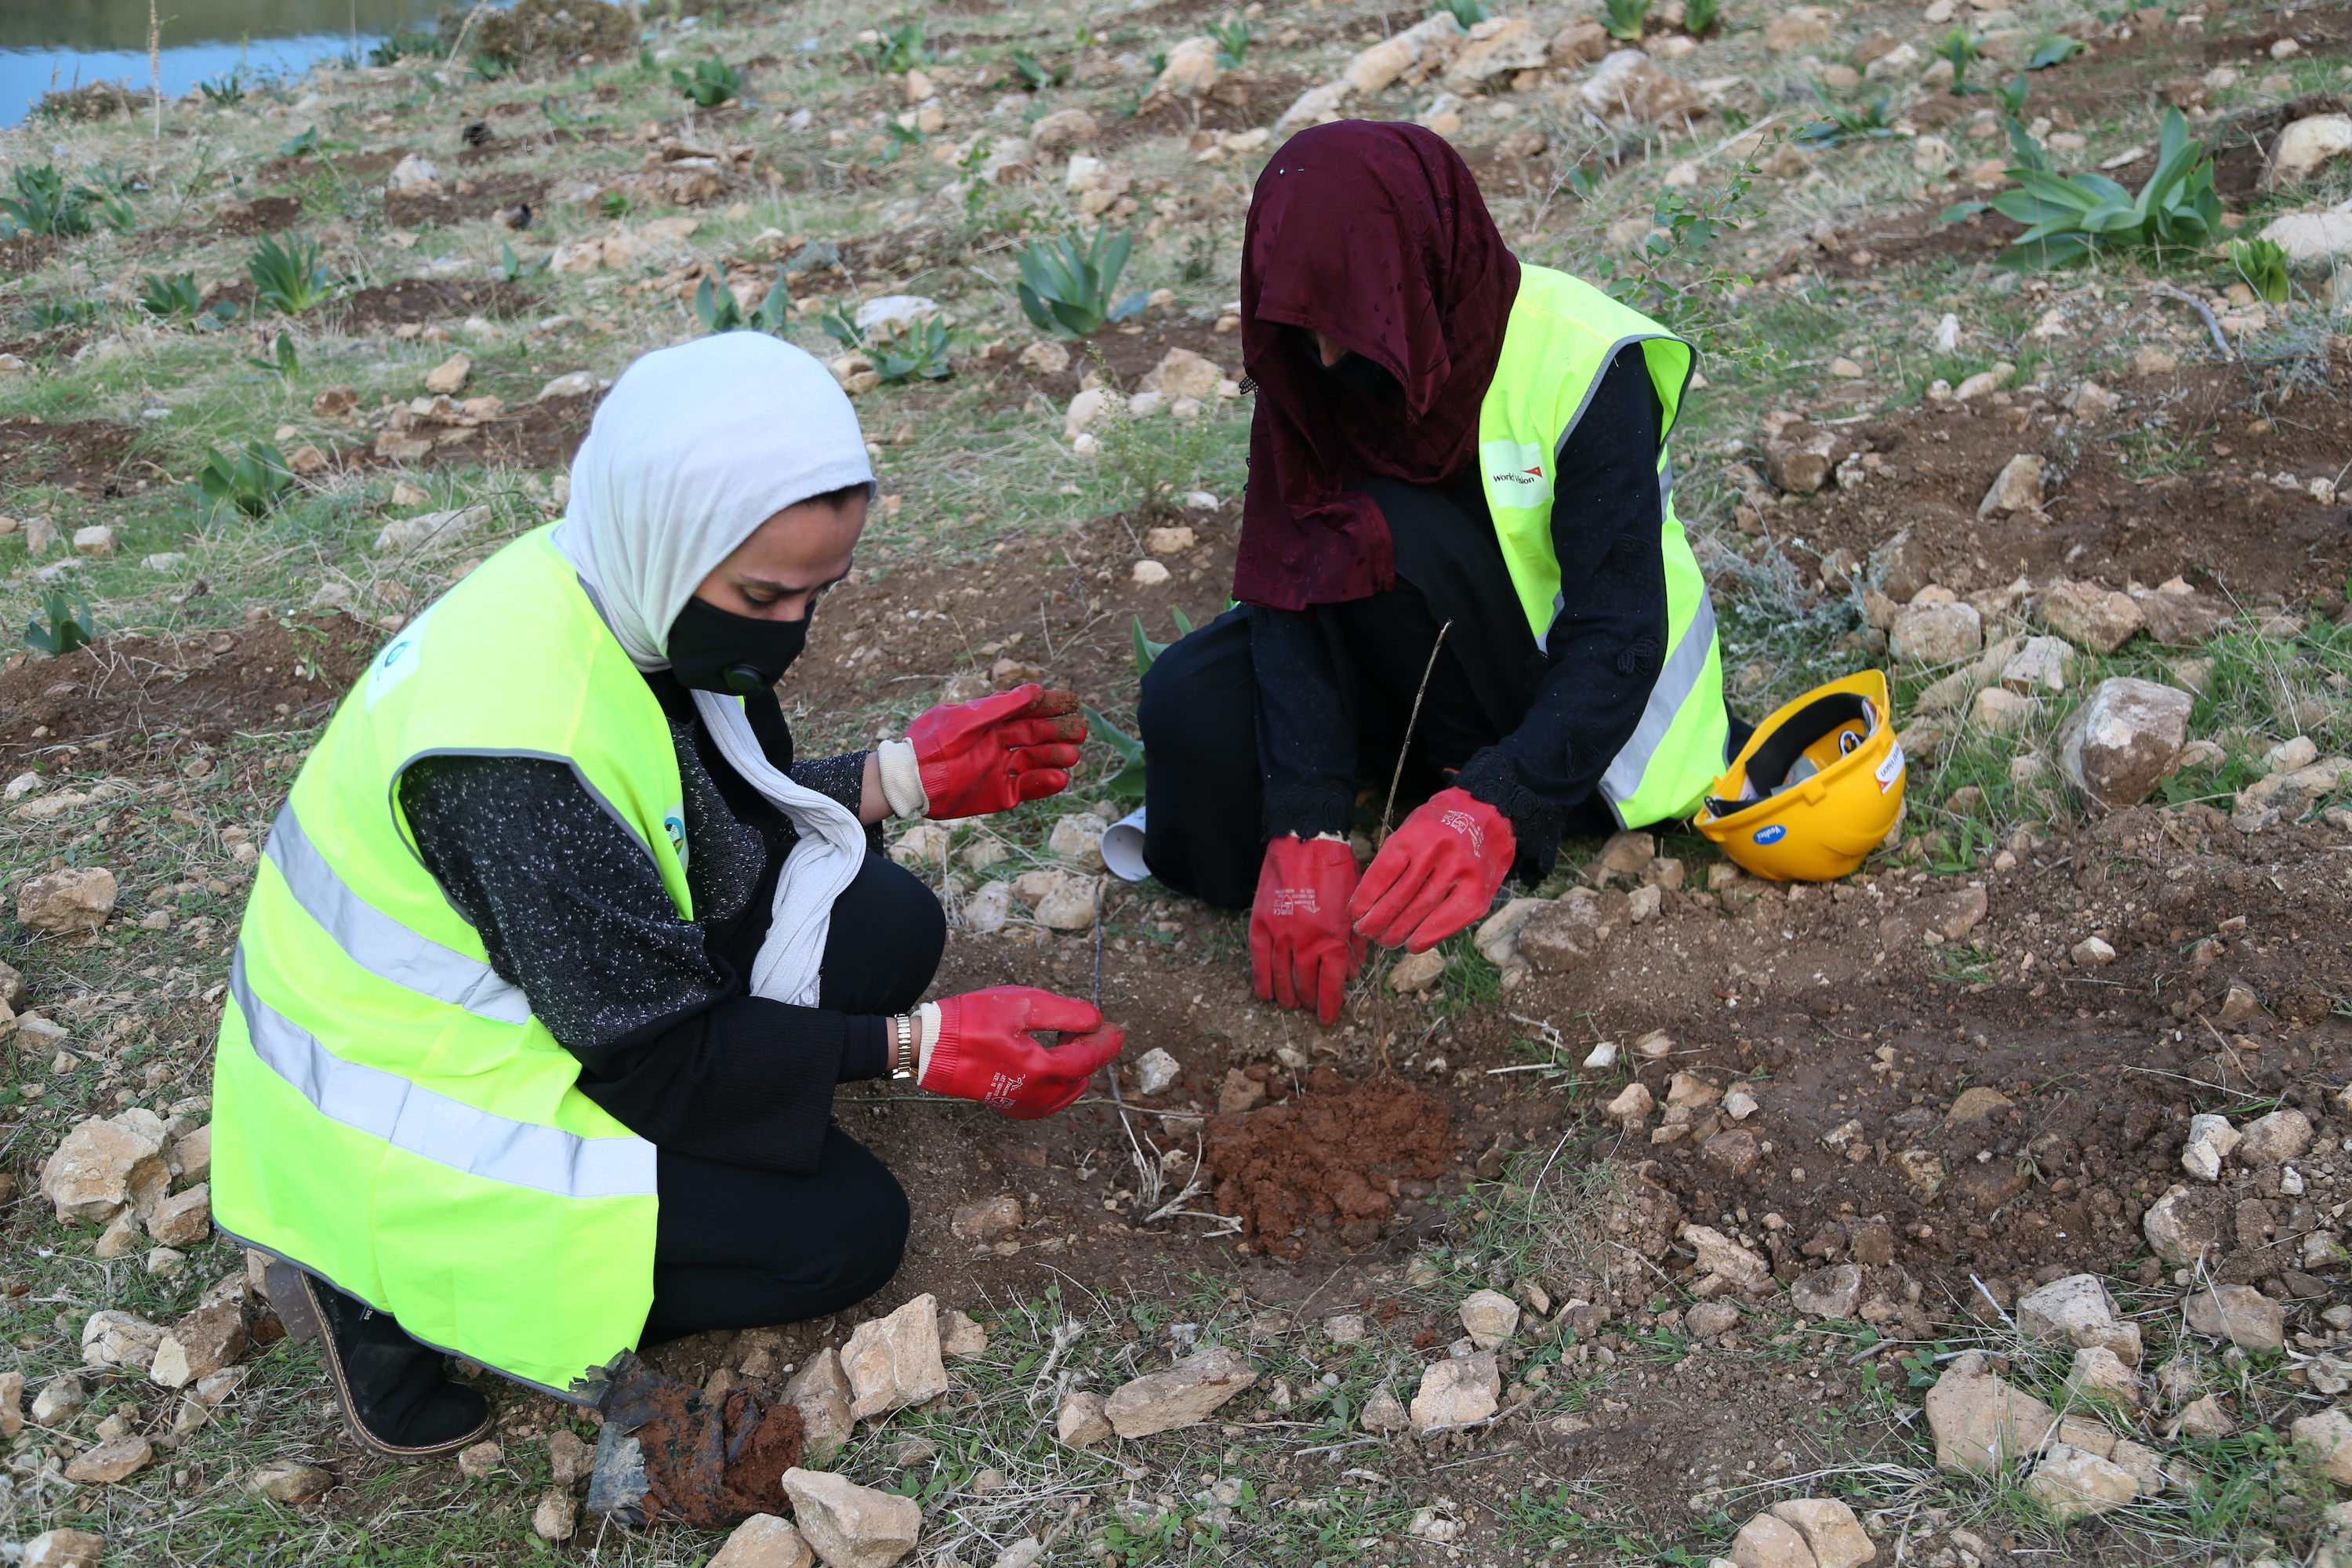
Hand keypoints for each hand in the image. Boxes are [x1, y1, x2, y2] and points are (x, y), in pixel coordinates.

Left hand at [907, 684, 1087, 819]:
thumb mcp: (966, 719)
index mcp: (990, 722)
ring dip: (1056, 757)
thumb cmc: (933, 742)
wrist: (910, 779)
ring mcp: (999, 769)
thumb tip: (1035, 690)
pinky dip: (1043, 783)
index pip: (1027, 710)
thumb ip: (1000, 707)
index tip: (1073, 701)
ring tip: (1074, 755)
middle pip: (1037, 736)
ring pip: (1036, 761)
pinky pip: (1026, 788)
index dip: (1051, 705)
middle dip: (1060, 732)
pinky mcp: (998, 794)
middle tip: (1081, 730)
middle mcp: (998, 744)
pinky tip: (1059, 778)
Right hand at [919, 986, 1122, 1119]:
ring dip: (1074, 1069)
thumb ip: (1065, 1013)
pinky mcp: (1008, 1106)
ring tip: (1067, 1041)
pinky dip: (1058, 1088)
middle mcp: (1036, 1094)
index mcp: (1043, 1069)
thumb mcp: (1023, 1005)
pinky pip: (1046, 1104)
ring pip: (1065, 1093)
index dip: (1106, 1041)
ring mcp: (1021, 1104)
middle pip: (1079, 1075)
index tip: (1117, 1028)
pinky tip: (1052, 1070)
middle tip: (1087, 1026)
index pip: (1088, 1058)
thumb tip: (1095, 1021)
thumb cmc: (973, 1021)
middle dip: (1090, 1051)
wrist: (930, 1047)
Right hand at [1250, 835, 1364, 1027]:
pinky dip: (1261, 981)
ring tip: (1290, 1005)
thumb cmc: (1338, 873)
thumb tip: (1350, 974)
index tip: (1328, 1019)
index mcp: (1334, 940)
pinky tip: (1264, 994)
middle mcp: (1306, 943)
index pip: (1332, 986)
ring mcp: (1281, 935)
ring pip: (1282, 978)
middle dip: (1309, 1002)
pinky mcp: (1261, 925)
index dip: (1330, 1007)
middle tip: (1310, 1008)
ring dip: (1286, 996)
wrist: (1306, 845)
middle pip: (1305, 986)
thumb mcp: (1357, 909)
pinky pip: (1259, 961)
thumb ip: (1355, 943)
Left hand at [1349, 787, 1513, 952]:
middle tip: (1365, 932)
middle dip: (1376, 922)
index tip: (1354, 913)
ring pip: (1420, 912)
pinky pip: (1447, 921)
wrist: (1489, 814)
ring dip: (1396, 933)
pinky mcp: (1478, 893)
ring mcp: (1460, 873)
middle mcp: (1438, 852)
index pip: (1381, 875)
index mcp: (1415, 835)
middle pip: (1398, 898)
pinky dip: (1426, 937)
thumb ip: (1394, 860)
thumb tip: (1369, 902)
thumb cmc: (1440, 827)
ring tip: (1384, 940)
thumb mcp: (1412, 829)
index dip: (1364, 900)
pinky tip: (1413, 943)